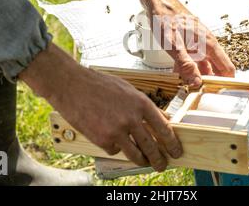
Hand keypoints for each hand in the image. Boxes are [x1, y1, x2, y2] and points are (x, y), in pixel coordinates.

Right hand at [19, 43, 182, 170]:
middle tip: (163, 165)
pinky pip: (114, 150)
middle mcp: (131, 119)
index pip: (164, 128)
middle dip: (159, 159)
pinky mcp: (102, 140)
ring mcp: (117, 131)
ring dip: (141, 160)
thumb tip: (157, 119)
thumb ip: (142, 106)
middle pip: (151, 146)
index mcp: (141, 103)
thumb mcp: (127, 89)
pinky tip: (110, 139)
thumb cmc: (99, 85)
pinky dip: (114, 147)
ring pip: (135, 154)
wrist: (72, 86)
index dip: (172, 142)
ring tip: (144, 162)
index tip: (176, 150)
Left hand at [123, 0, 235, 85]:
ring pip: (205, 64)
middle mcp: (208, 43)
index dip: (226, 84)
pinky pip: (195, 57)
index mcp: (209, 44)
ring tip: (188, 87)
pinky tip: (179, 72)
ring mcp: (200, 41)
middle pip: (217, 69)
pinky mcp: (192, 40)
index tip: (218, 96)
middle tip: (200, 95)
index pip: (227, 69)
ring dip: (198, 75)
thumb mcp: (173, 45)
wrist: (158, 1)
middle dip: (210, 82)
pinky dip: (190, 67)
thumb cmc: (165, 18)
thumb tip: (197, 82)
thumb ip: (186, 64)